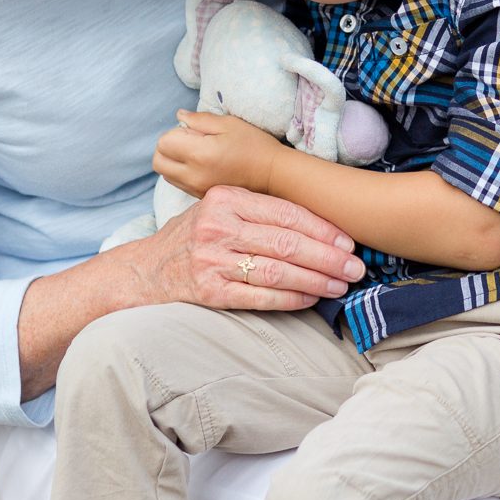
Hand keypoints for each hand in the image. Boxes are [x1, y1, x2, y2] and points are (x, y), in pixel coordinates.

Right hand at [133, 183, 364, 310]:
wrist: (143, 271)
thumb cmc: (194, 236)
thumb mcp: (220, 209)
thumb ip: (259, 210)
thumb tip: (321, 224)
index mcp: (226, 199)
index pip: (286, 213)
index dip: (323, 228)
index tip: (348, 241)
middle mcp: (218, 227)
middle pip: (287, 243)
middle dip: (328, 257)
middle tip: (356, 267)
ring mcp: (212, 261)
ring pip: (278, 271)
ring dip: (316, 281)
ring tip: (341, 285)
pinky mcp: (208, 293)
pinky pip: (259, 297)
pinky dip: (290, 300)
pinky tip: (311, 299)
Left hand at [154, 110, 285, 197]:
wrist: (273, 175)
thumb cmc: (255, 145)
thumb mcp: (230, 124)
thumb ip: (200, 119)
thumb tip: (180, 116)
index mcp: (199, 154)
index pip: (164, 142)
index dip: (176, 132)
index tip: (196, 131)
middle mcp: (193, 175)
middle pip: (158, 161)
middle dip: (168, 147)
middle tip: (191, 141)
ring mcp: (196, 188)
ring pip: (165, 174)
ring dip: (173, 160)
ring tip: (198, 154)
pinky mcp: (200, 196)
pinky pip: (178, 183)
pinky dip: (182, 172)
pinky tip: (203, 165)